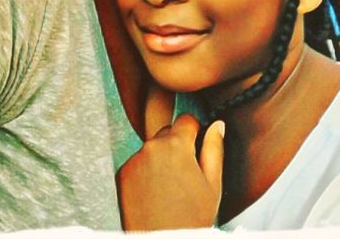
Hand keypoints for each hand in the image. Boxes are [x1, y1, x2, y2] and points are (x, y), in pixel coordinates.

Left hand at [117, 114, 224, 230]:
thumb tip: (217, 125)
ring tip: (170, 189)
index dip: (195, 132)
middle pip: (167, 133)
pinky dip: (145, 172)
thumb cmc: (191, 220)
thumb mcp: (212, 185)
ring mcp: (134, 159)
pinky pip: (138, 163)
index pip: (186, 119)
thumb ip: (214, 149)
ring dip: (160, 159)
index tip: (196, 149)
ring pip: (152, 148)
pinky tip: (154, 194)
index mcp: (176, 144)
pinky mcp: (122, 173)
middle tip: (185, 176)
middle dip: (177, 146)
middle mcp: (151, 146)